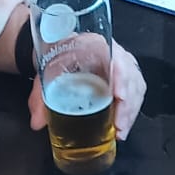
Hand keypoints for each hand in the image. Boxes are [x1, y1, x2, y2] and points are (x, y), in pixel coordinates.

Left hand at [28, 36, 145, 138]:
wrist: (59, 50)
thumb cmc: (56, 56)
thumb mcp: (44, 72)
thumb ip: (39, 96)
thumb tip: (37, 121)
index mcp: (94, 43)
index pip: (115, 55)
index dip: (121, 75)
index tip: (119, 95)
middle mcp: (113, 52)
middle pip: (130, 75)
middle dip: (128, 103)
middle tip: (118, 125)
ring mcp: (121, 64)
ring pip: (136, 86)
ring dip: (131, 110)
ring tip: (121, 130)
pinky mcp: (124, 77)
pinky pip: (136, 92)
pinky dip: (131, 111)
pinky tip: (123, 126)